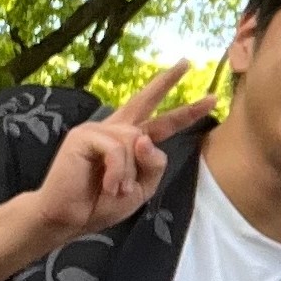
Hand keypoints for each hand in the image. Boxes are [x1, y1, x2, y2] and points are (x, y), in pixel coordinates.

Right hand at [37, 64, 214, 238]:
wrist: (68, 218)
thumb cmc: (102, 203)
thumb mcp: (142, 187)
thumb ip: (154, 164)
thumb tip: (144, 138)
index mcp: (131, 142)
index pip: (163, 122)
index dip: (186, 111)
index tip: (211, 98)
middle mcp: (116, 130)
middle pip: (145, 99)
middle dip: (167, 80)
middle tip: (187, 62)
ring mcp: (99, 129)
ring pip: (136, 142)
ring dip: (130, 173)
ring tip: (115, 189)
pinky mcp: (83, 136)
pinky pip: (118, 149)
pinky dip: (118, 172)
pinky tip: (107, 186)